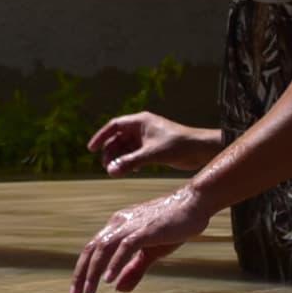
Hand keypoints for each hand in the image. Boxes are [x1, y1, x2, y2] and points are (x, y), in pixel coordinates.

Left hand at [71, 182, 214, 292]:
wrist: (193, 204)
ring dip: (94, 271)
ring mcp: (131, 225)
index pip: (93, 249)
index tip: (78, 291)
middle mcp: (119, 224)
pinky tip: (109, 279)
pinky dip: (115, 263)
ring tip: (89, 292)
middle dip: (81, 274)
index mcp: (118, 227)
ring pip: (104, 248)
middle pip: (92, 249)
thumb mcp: (150, 252)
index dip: (83, 270)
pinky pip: (125, 247)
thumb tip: (118, 289)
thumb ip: (134, 269)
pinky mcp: (145, 230)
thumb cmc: (172, 226)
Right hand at [85, 110, 217, 175]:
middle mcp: (142, 128)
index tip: (91, 149)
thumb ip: (130, 163)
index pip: (114, 126)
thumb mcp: (151, 154)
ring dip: (120, 158)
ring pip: (127, 148)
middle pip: (118, 138)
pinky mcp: (154, 148)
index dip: (101, 137)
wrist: (200, 150)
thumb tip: (110, 171)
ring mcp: (148, 138)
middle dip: (110, 152)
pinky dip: (130, 162)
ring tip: (115, 171)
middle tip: (106, 166)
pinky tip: (130, 171)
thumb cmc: (178, 146)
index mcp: (140, 121)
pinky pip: (136, 154)